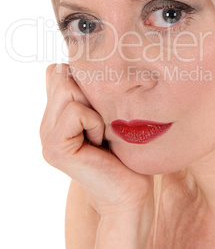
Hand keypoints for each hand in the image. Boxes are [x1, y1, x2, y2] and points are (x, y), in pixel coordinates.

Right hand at [40, 64, 153, 216]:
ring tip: (101, 132)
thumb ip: (89, 90)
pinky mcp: (55, 148)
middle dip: (88, 91)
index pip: (56, 70)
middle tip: (101, 120)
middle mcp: (46, 123)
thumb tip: (90, 60)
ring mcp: (47, 136)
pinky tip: (99, 142)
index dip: (82, 78)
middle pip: (60, 74)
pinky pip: (76, 112)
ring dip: (93, 108)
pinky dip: (95, 122)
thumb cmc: (125, 148)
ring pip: (67, 89)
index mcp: (56, 113)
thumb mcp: (107, 111)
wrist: (129, 191)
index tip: (100, 104)